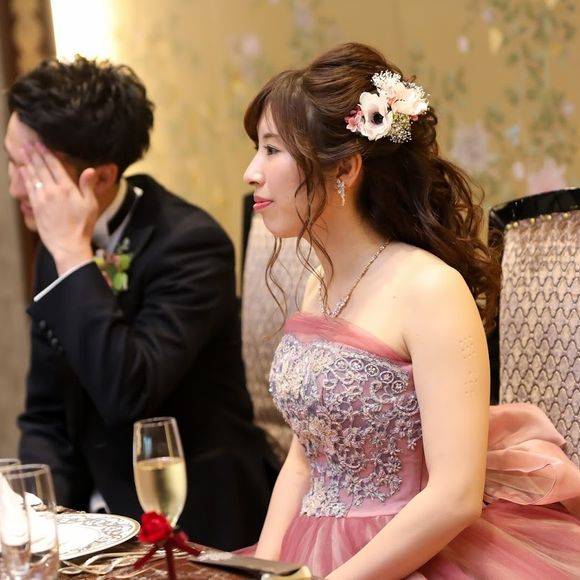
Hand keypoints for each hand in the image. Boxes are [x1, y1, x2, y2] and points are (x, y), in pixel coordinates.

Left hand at [20, 142, 97, 274]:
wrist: (68, 245)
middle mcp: (52, 190)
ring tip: (23, 151)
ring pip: (33, 175)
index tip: (41, 143)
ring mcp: (42, 198)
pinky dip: (25, 177)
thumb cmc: (83, 226)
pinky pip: (29, 187)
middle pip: (41, 167)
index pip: (55, 166)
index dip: (47, 153)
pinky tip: (23, 170)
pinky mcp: (36, 207)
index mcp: (67, 188)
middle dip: (34, 154)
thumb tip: (90, 169)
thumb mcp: (90, 205)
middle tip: (29, 143)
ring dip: (28, 162)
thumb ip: (88, 186)